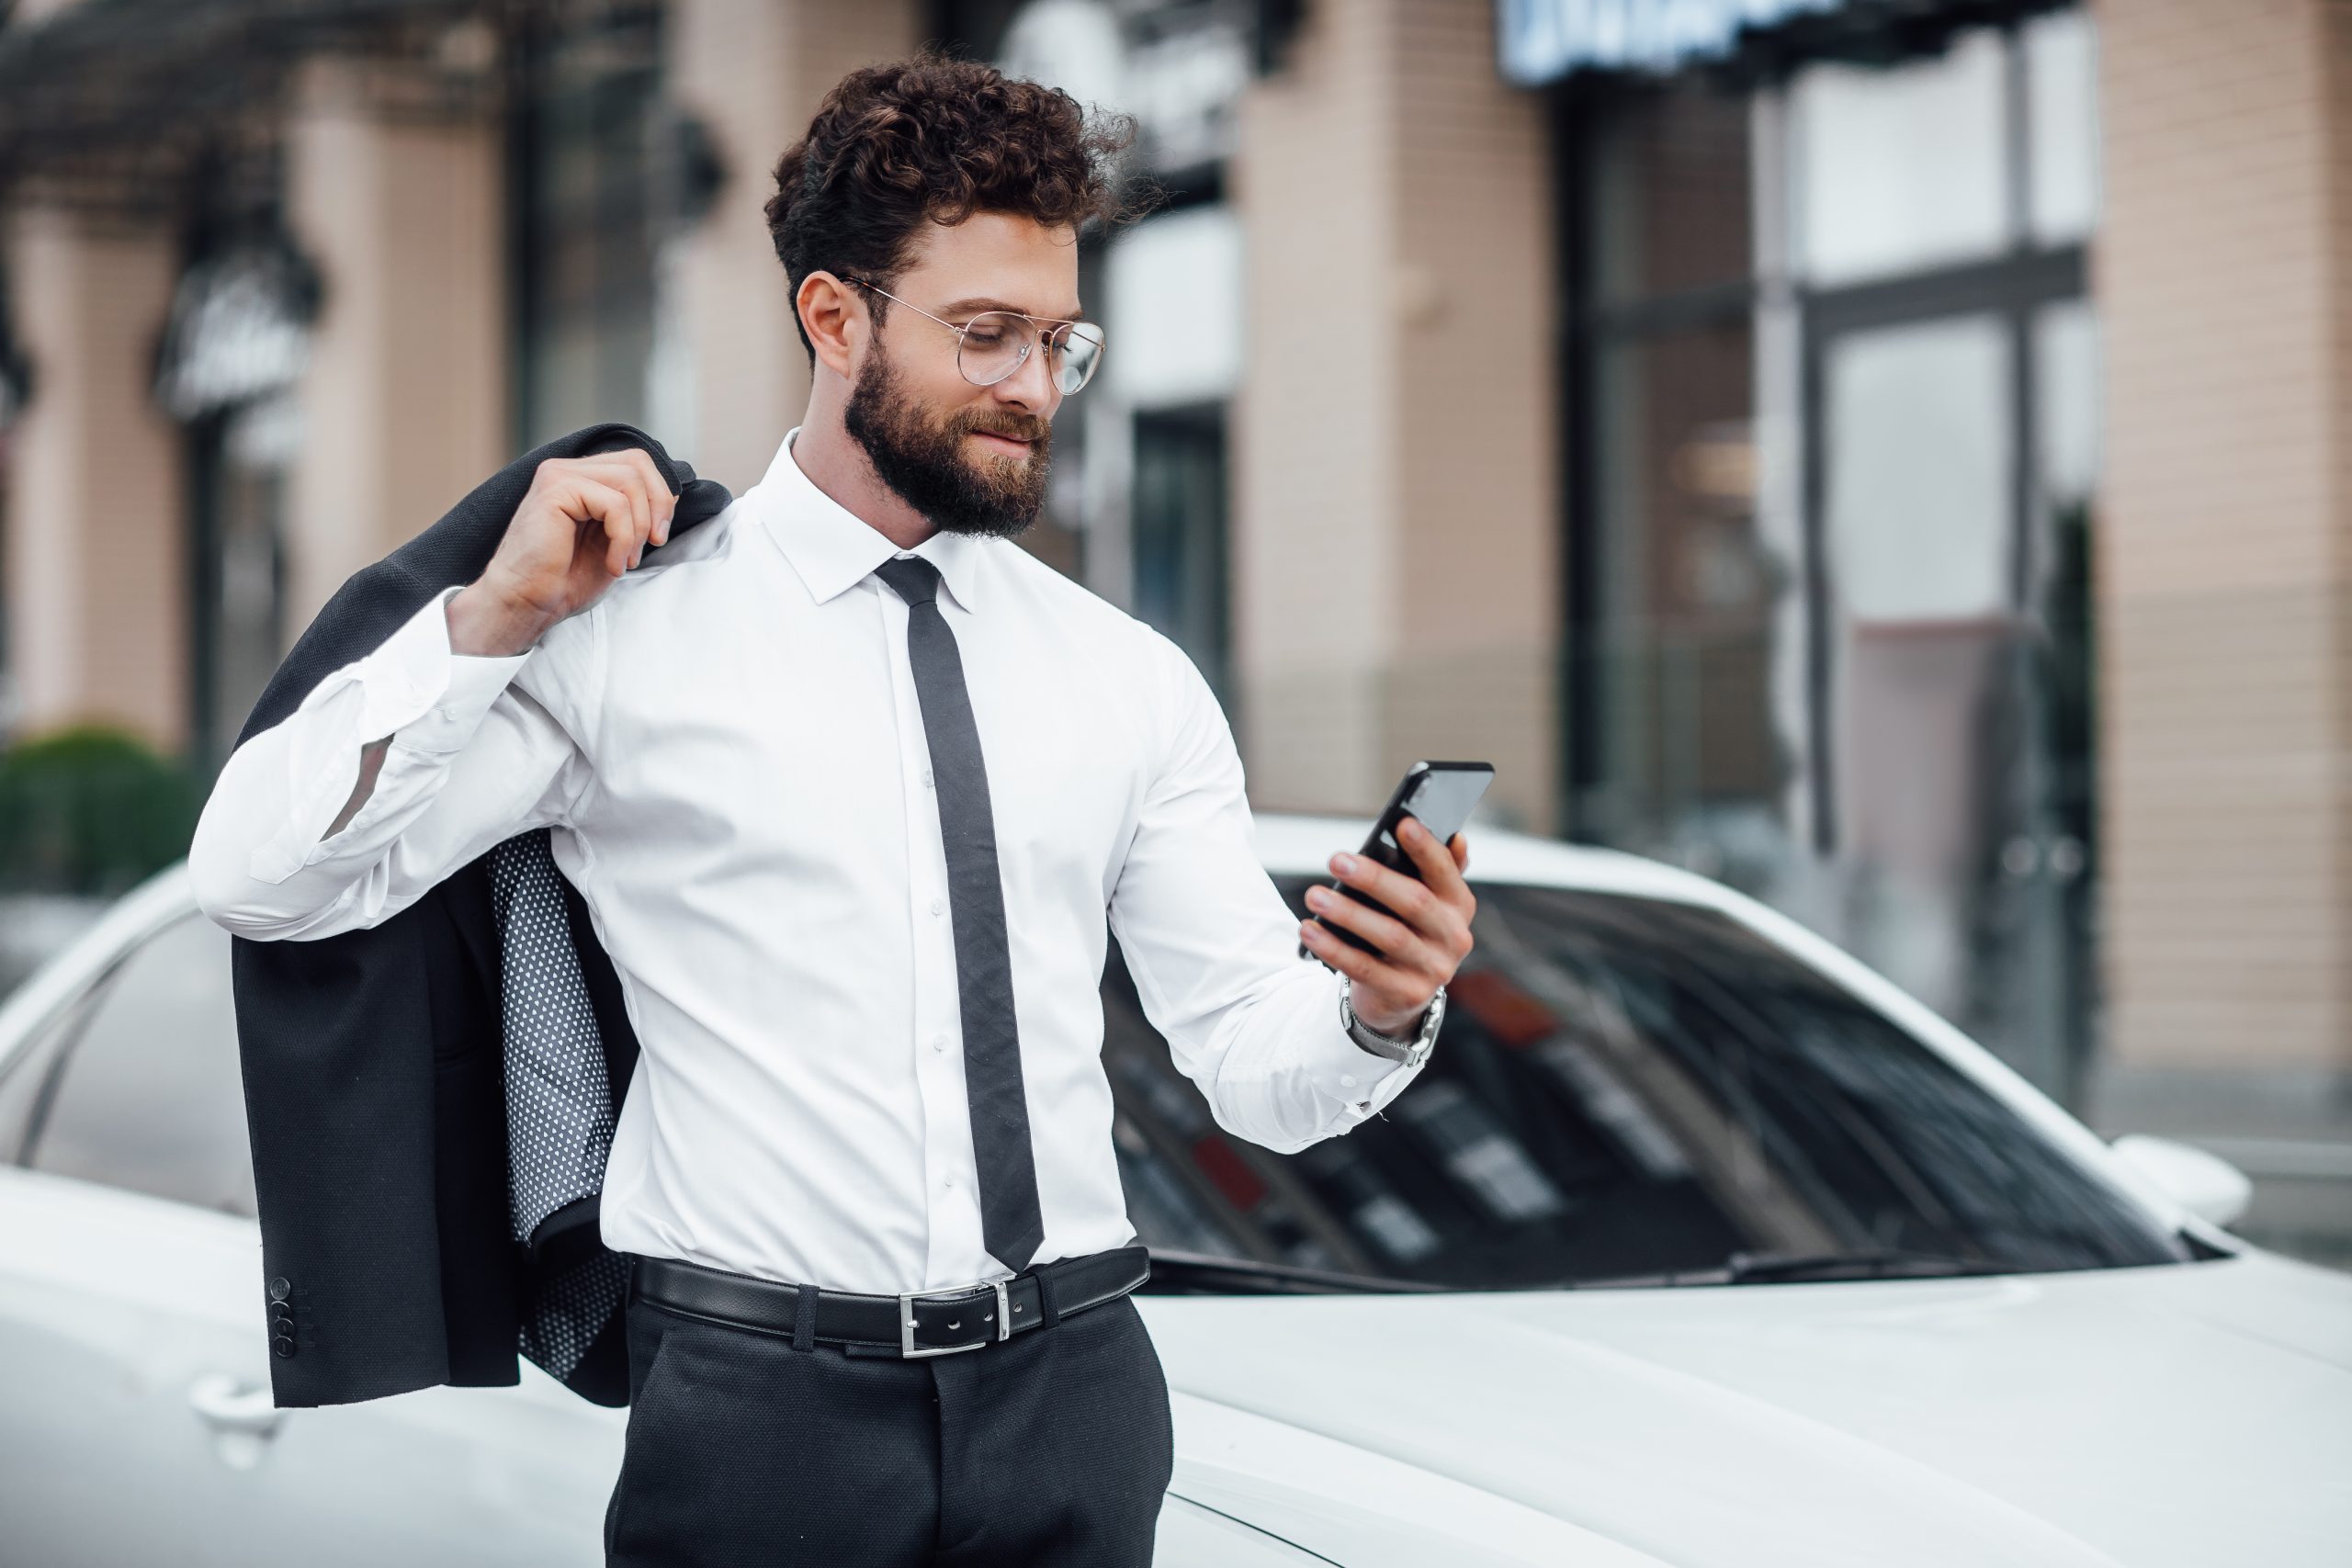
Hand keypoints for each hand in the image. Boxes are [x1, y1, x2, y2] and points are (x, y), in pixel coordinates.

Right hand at [448, 449, 677, 655]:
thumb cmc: (565, 579)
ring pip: (630, 481)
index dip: (660, 495)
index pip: (637, 462)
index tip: (658, 536)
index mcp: (582, 478)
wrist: (527, 603)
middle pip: (638, 463)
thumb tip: (672, 494)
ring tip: (626, 559)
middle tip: (653, 544)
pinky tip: (612, 563)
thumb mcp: (615, 541)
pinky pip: (615, 504)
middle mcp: (568, 469)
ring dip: (639, 527)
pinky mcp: (556, 489)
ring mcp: (559, 475)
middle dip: (658, 506)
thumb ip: (637, 513)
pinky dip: (624, 538)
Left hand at [1298, 817, 1475, 1035]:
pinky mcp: (1407, 994)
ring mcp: (1433, 970)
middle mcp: (1454, 938)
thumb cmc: (1406, 931)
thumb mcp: (1425, 904)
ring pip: (1389, 936)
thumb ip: (1435, 872)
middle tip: (1337, 860)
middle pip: (1414, 902)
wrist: (1400, 994)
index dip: (1427, 849)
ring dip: (1348, 913)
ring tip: (1315, 895)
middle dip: (1374, 879)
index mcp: (1459, 906)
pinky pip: (1364, 968)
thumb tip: (1456, 837)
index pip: (1446, 872)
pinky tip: (1310, 929)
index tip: (1402, 823)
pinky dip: (1334, 948)